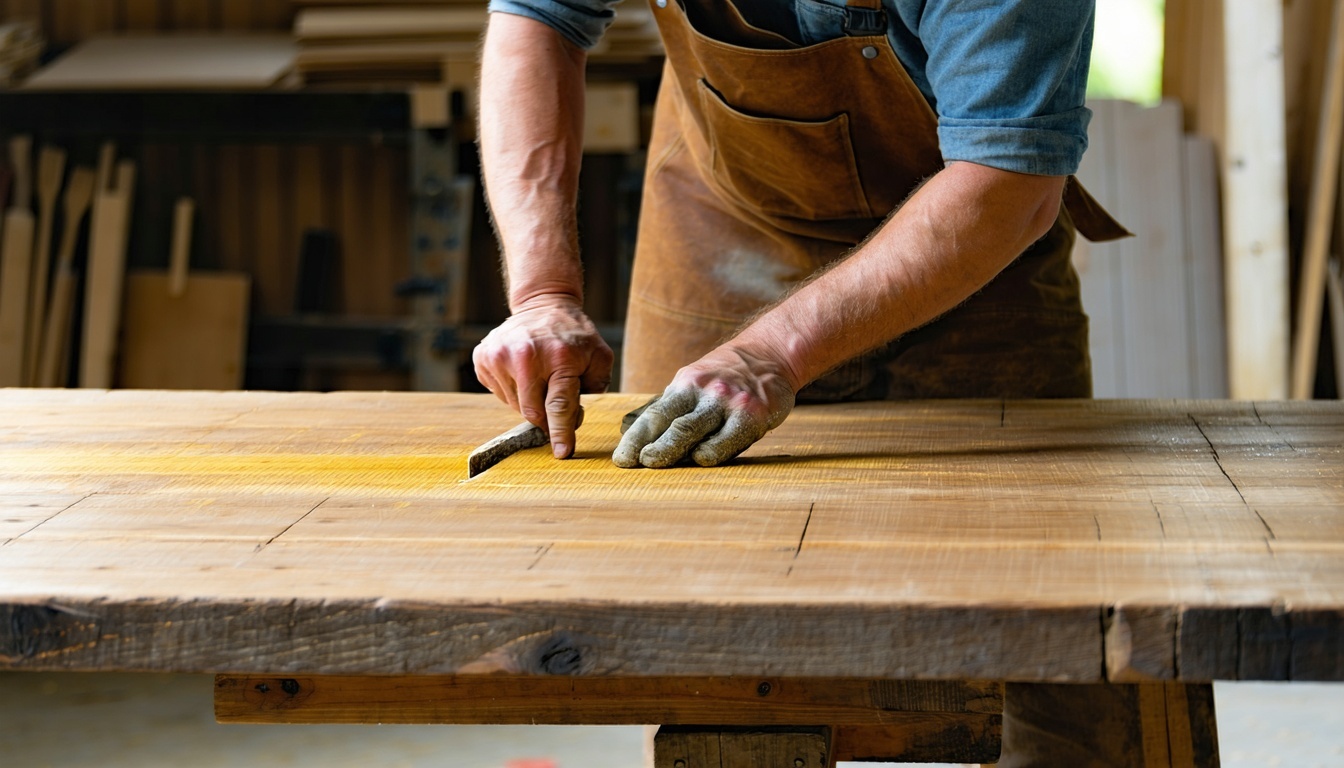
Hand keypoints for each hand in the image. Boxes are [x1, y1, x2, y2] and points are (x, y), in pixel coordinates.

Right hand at [473, 294, 613, 458]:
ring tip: (540, 378)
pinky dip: (513, 390)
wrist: (543, 304)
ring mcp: (500, 355)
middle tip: (556, 403)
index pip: (559, 405)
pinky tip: (522, 372)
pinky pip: (499, 392)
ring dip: (530, 401)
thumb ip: (596, 386)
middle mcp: (525, 356)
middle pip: (533, 411)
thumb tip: (575, 416)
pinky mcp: (483, 357)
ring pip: (514, 405)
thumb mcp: (599, 356)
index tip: (562, 453)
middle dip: (546, 417)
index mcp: (559, 357)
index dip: (561, 432)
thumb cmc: (574, 336)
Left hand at [613, 345, 795, 467]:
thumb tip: (649, 443)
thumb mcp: (697, 382)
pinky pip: (728, 438)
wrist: (770, 353)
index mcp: (685, 385)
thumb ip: (678, 409)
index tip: (621, 459)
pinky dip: (712, 451)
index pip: (654, 415)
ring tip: (653, 463)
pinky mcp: (752, 414)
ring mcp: (727, 402)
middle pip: (670, 423)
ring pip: (693, 429)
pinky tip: (701, 459)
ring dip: (670, 450)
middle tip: (634, 463)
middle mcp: (703, 391)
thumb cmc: (728, 377)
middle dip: (649, 445)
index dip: (635, 438)